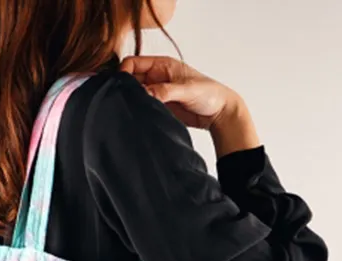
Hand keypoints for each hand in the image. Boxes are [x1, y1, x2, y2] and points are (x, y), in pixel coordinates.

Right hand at [120, 56, 260, 156]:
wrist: (219, 113)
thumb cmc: (210, 94)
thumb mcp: (187, 89)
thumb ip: (165, 91)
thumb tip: (145, 94)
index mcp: (163, 65)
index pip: (134, 63)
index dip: (124, 72)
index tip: (122, 86)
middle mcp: (157, 77)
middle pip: (131, 79)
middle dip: (127, 88)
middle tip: (127, 101)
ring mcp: (157, 93)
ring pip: (136, 94)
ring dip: (133, 101)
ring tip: (134, 110)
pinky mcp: (159, 107)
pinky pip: (143, 107)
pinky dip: (139, 111)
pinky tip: (139, 117)